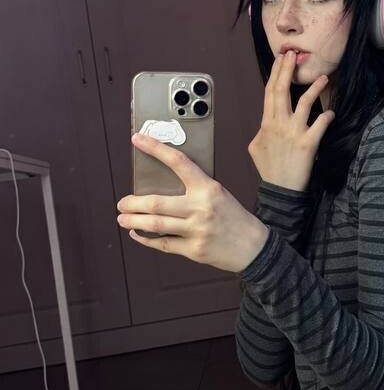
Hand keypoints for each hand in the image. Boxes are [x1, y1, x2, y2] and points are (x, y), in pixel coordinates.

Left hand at [118, 133, 268, 272]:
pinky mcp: (194, 249)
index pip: (178, 162)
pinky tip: (137, 235)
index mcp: (208, 188)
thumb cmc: (234, 218)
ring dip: (134, 221)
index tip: (137, 139)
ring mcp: (197, 230)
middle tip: (122, 202)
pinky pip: (163, 244)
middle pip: (157, 203)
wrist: (255, 247)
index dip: (155, 148)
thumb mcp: (219, 194)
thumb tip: (160, 187)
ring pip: (155, 224)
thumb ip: (194, 189)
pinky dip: (146, 240)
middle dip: (133, 203)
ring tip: (123, 218)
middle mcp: (201, 208)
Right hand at [248, 49, 334, 191]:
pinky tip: (331, 113)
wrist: (280, 190)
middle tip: (294, 54)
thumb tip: (263, 125)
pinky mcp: (308, 143)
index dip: (276, 73)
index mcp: (266, 123)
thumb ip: (260, 132)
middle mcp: (279, 124)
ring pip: (304, 103)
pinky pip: (320, 125)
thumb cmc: (269, 169)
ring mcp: (294, 133)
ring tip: (323, 77)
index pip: (270, 92)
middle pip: (282, 91)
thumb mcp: (255, 148)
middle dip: (287, 70)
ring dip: (314, 88)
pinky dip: (327, 117)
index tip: (281, 58)